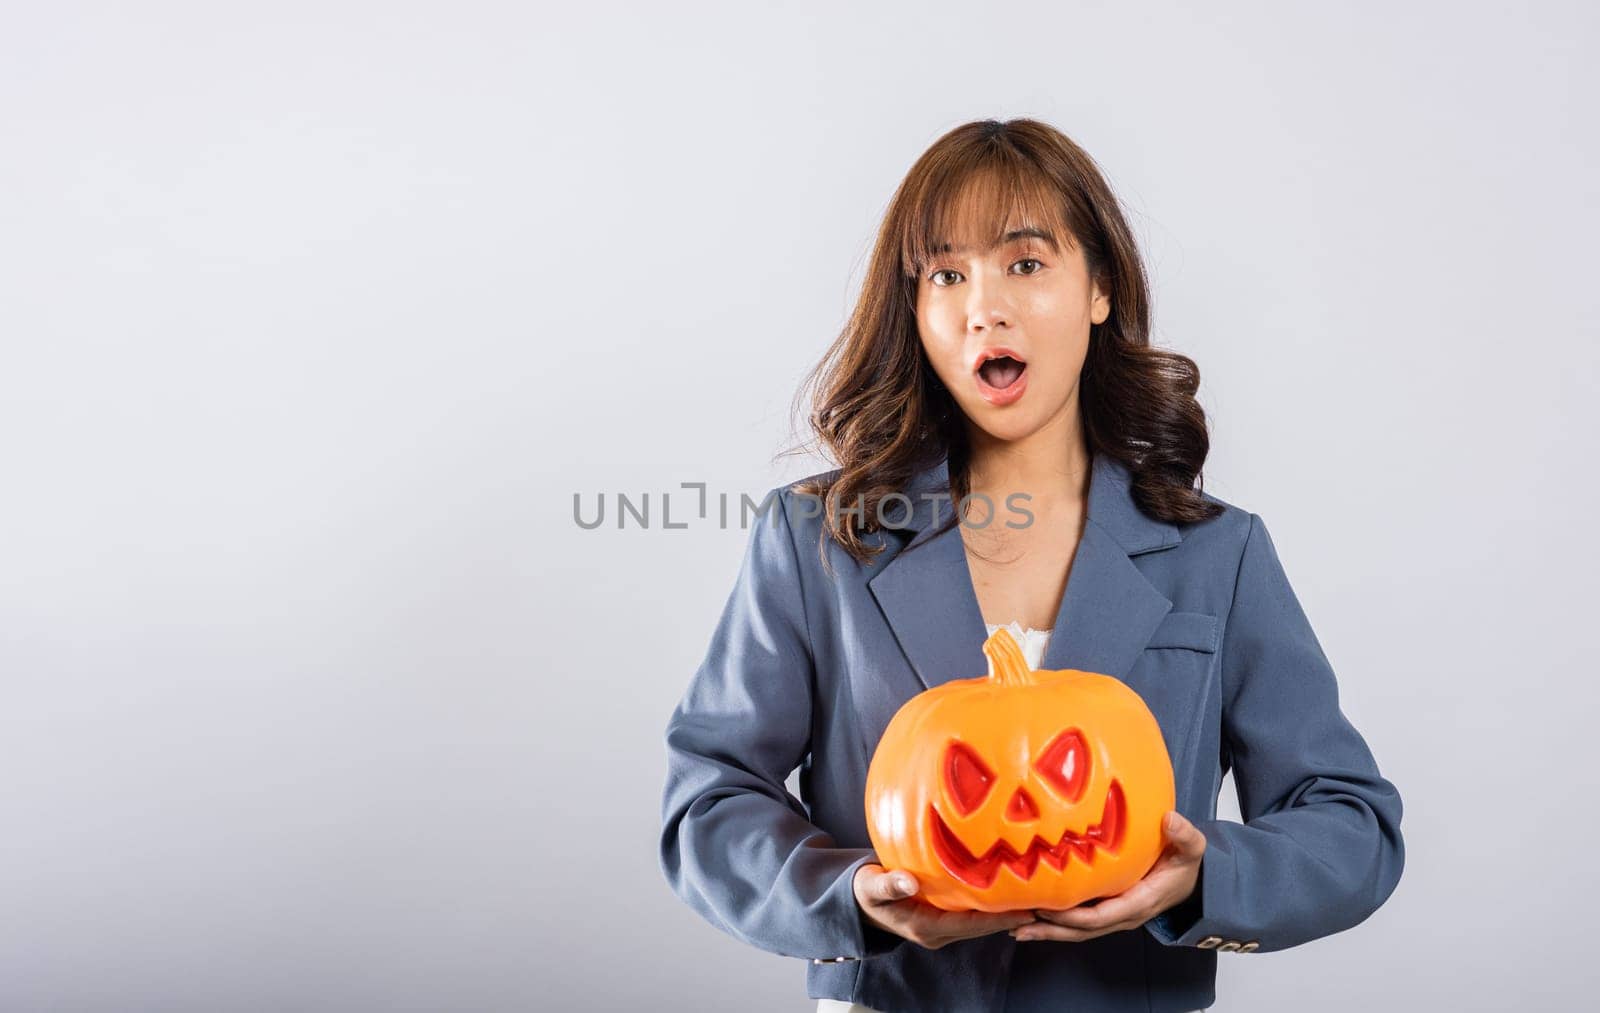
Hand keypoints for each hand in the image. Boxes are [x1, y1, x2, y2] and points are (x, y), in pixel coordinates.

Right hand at [853, 864, 1036, 949]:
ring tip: (1036, 896)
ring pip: (981, 923)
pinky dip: (992, 906)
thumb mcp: (871, 887)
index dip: (999, 918)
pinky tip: (1009, 892)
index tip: (1026, 909)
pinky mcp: (944, 919)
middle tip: (1044, 902)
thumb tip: (907, 880)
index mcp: (926, 928)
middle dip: (1012, 916)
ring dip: (1005, 912)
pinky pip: (973, 916)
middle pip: (982, 927)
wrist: (859, 904)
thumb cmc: (865, 893)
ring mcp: (942, 928)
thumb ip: (888, 884)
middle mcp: (939, 933)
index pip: (970, 925)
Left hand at [1011, 810, 1205, 942]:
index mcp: (1140, 901)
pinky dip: (1055, 924)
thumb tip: (1169, 820)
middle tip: (1019, 925)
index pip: (1103, 916)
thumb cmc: (1185, 863)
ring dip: (1048, 931)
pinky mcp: (1106, 911)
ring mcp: (1114, 916)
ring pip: (1078, 931)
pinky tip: (1032, 919)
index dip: (1075, 916)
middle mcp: (1124, 915)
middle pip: (1083, 930)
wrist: (1191, 880)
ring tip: (1016, 928)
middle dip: (1051, 929)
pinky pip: (1079, 923)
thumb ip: (1184, 835)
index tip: (1048, 908)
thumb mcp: (1191, 848)